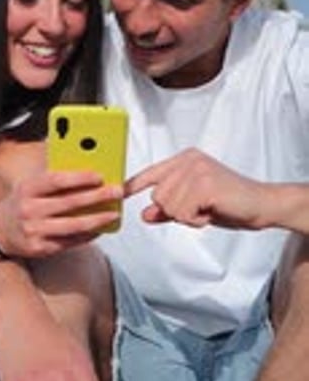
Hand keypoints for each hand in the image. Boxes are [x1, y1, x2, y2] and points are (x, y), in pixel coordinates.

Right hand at [0, 169, 122, 256]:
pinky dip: (88, 235)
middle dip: (97, 197)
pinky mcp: (41, 248)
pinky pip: (70, 241)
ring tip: (114, 213)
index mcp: (28, 188)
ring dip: (97, 219)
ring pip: (73, 225)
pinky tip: (100, 228)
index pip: (56, 180)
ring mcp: (35, 231)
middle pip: (69, 203)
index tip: (99, 176)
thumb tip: (81, 162)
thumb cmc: (23, 203)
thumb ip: (53, 176)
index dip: (79, 178)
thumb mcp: (30, 185)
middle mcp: (29, 210)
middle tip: (117, 192)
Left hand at [124, 148, 271, 229]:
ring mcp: (196, 170)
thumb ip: (168, 209)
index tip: (117, 193)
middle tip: (200, 209)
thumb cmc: (229, 203)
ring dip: (188, 216)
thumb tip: (144, 214)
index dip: (133, 185)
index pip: (151, 173)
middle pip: (158, 197)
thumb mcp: (193, 207)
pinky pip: (182, 213)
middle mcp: (188, 160)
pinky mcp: (204, 184)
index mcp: (184, 160)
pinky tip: (212, 212)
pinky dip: (196, 220)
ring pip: (168, 206)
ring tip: (207, 209)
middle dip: (176, 211)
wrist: (262, 205)